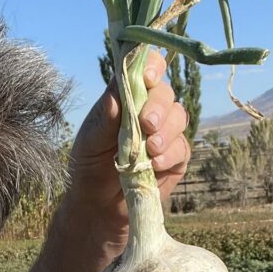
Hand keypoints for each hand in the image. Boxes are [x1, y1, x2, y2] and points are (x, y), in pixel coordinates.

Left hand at [68, 49, 189, 233]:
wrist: (98, 204)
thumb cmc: (90, 165)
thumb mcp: (90, 140)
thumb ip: (105, 116)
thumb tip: (118, 89)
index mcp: (127, 98)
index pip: (145, 69)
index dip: (151, 67)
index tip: (147, 78)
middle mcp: (149, 110)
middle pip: (165, 93)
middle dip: (158, 106)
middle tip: (147, 123)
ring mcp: (165, 133)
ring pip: (179, 118)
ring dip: (166, 131)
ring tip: (150, 149)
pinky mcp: (175, 158)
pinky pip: (182, 148)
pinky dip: (170, 154)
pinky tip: (154, 164)